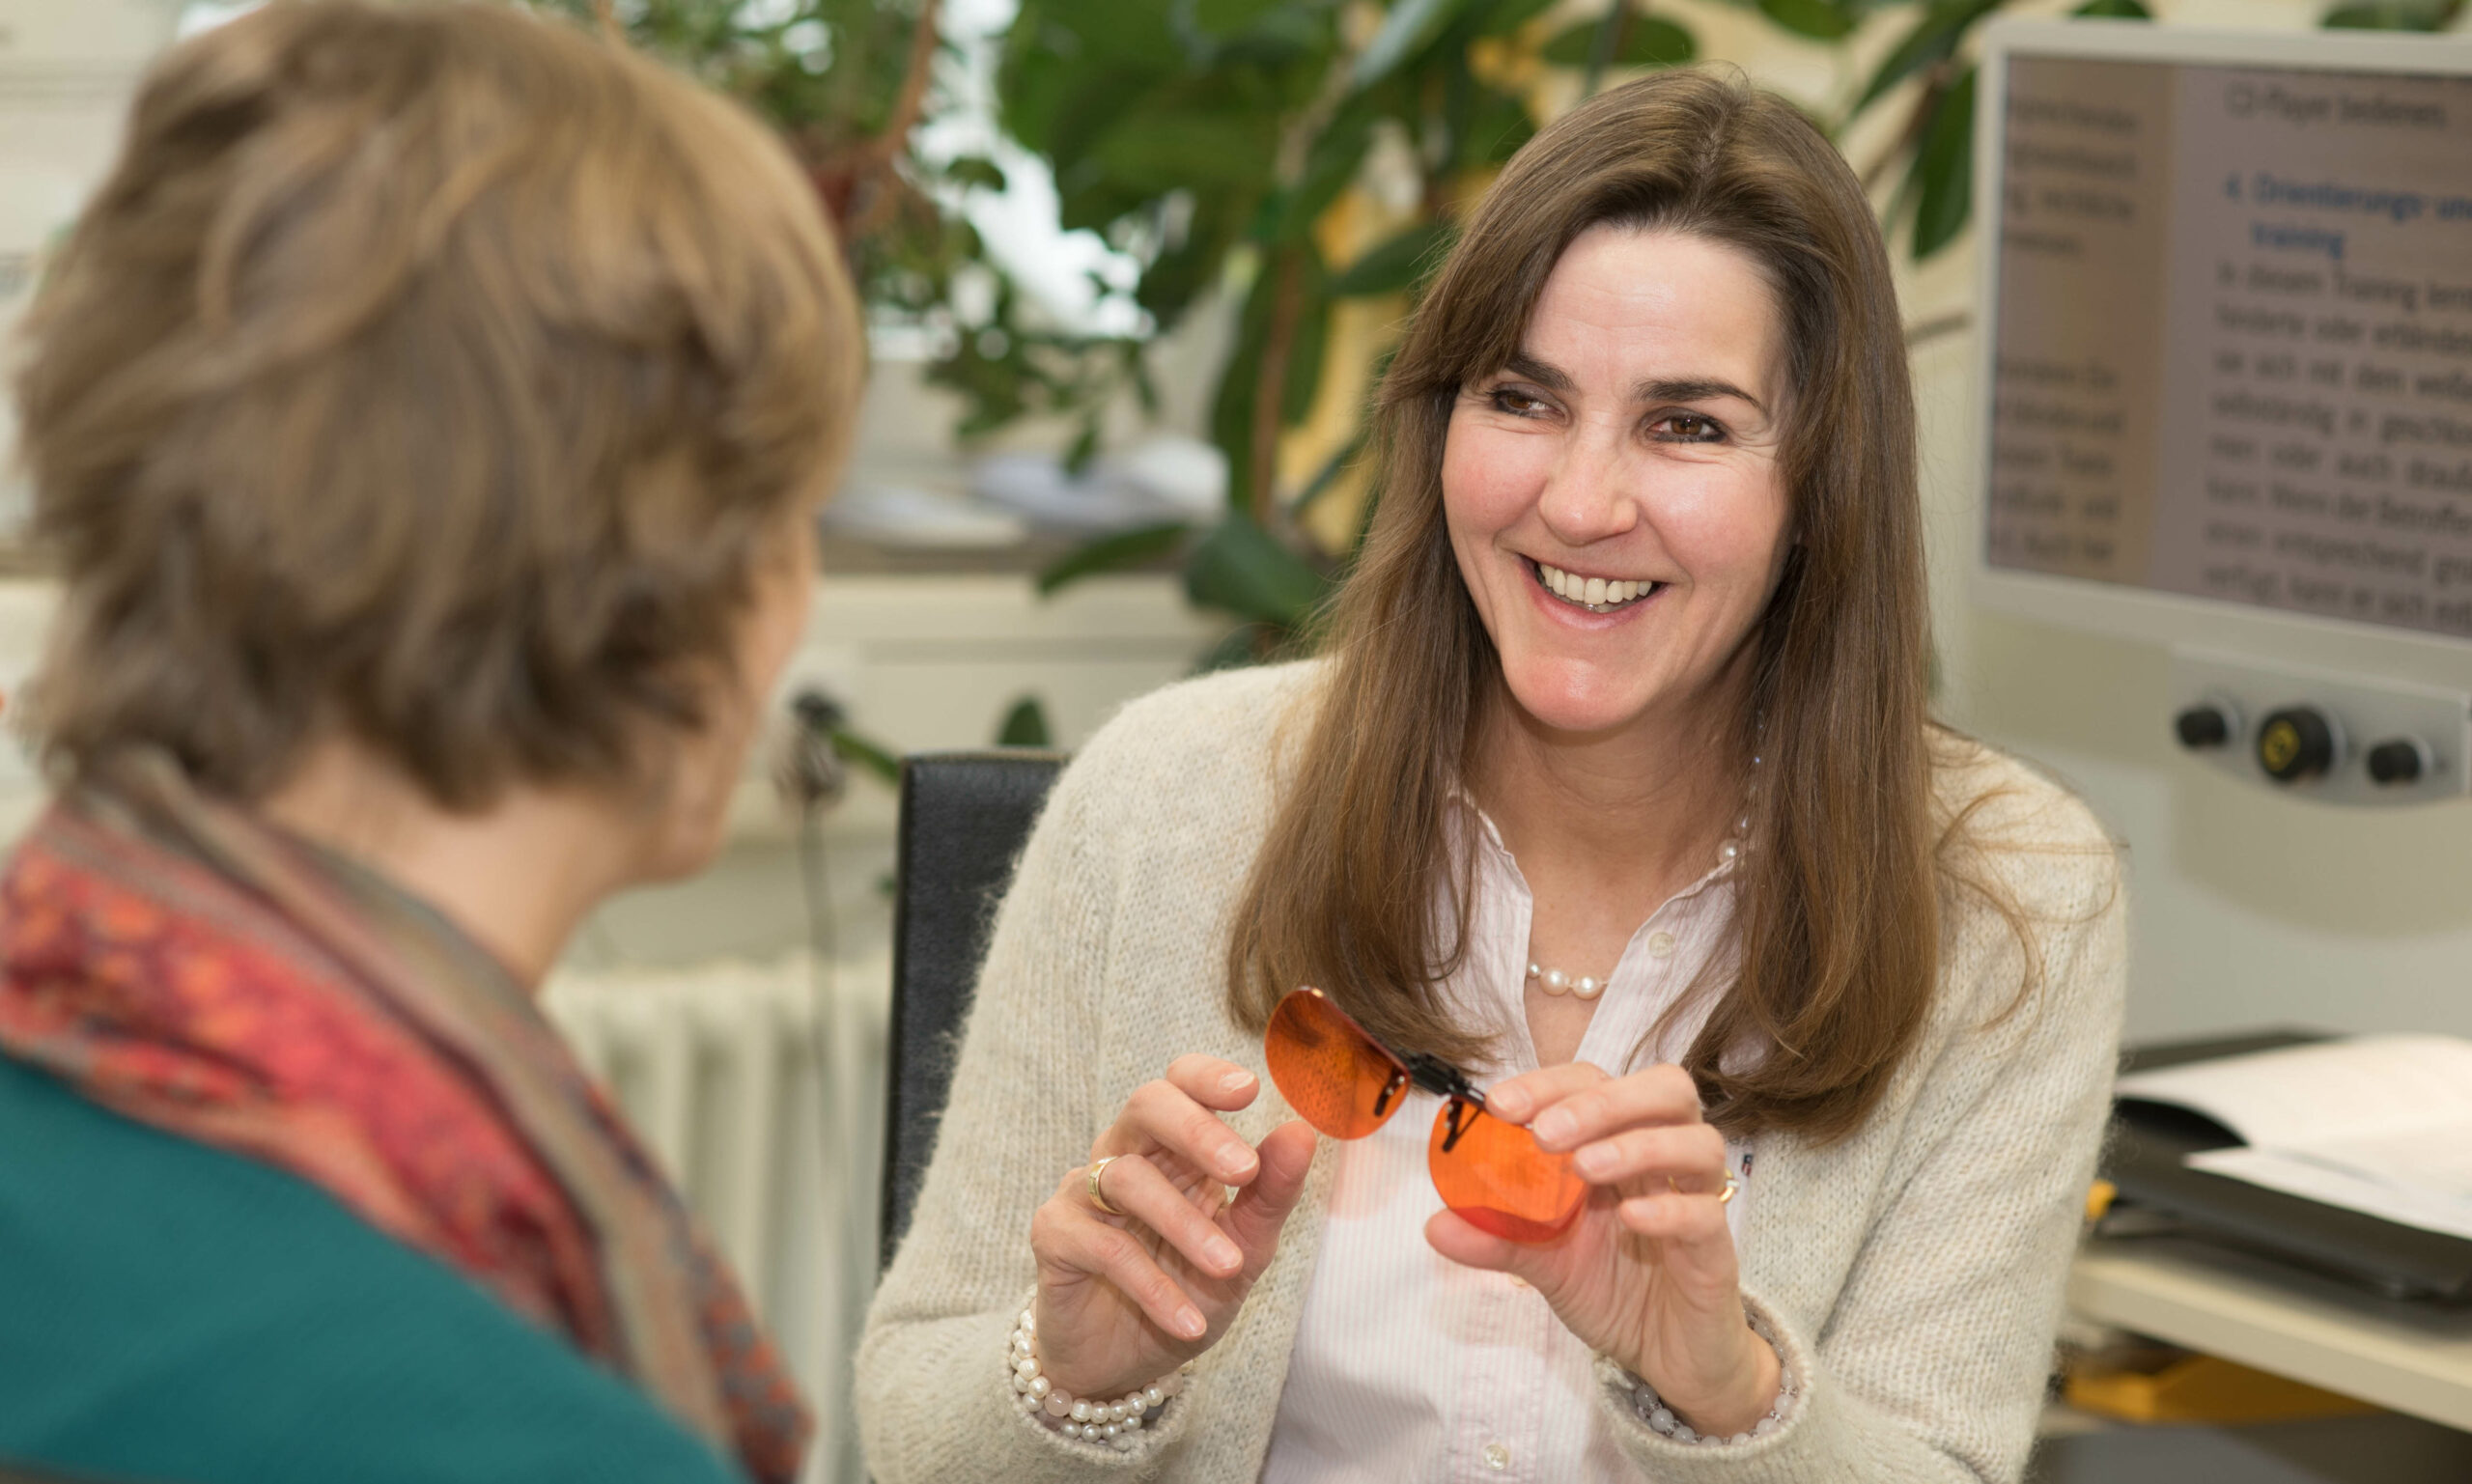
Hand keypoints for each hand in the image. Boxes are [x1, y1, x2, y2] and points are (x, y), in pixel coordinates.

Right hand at [1028, 1054, 1315, 1400]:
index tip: (1250, 1091)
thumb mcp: (1245, 1248)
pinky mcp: (1055, 1237)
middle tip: (1244, 1170)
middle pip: (1146, 1105)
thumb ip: (1272, 1194)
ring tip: (1228, 1267)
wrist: (1125, 1363)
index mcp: (1172, 1147)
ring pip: (1128, 1179)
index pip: (1180, 1084)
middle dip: (1196, 1130)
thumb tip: (1302, 1131)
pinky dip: (1151, 1285)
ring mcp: (1083, 1191)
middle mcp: (1124, 1155)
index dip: (1207, 1077)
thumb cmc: (1186, 1288)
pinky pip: (1103, 1247)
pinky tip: (1188, 1320)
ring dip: (1185, 1224)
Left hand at [1425, 1062, 1778, 1436]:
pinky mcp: (1717, 1253)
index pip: (1595, 1084)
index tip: (1500, 1104)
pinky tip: (1631, 1219)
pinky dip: (1670, 1209)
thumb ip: (1497, 1237)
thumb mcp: (1544, 1262)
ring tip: (1586, 1168)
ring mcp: (1698, 1202)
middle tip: (1545, 1132)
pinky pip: (1707, 1216)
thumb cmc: (1615, 1290)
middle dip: (1601, 1101)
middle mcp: (1663, 1162)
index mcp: (1620, 1145)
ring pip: (1698, 1142)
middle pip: (1664, 1091)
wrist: (1669, 1358)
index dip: (1550, 1084)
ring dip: (1638, 1144)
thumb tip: (1434, 1223)